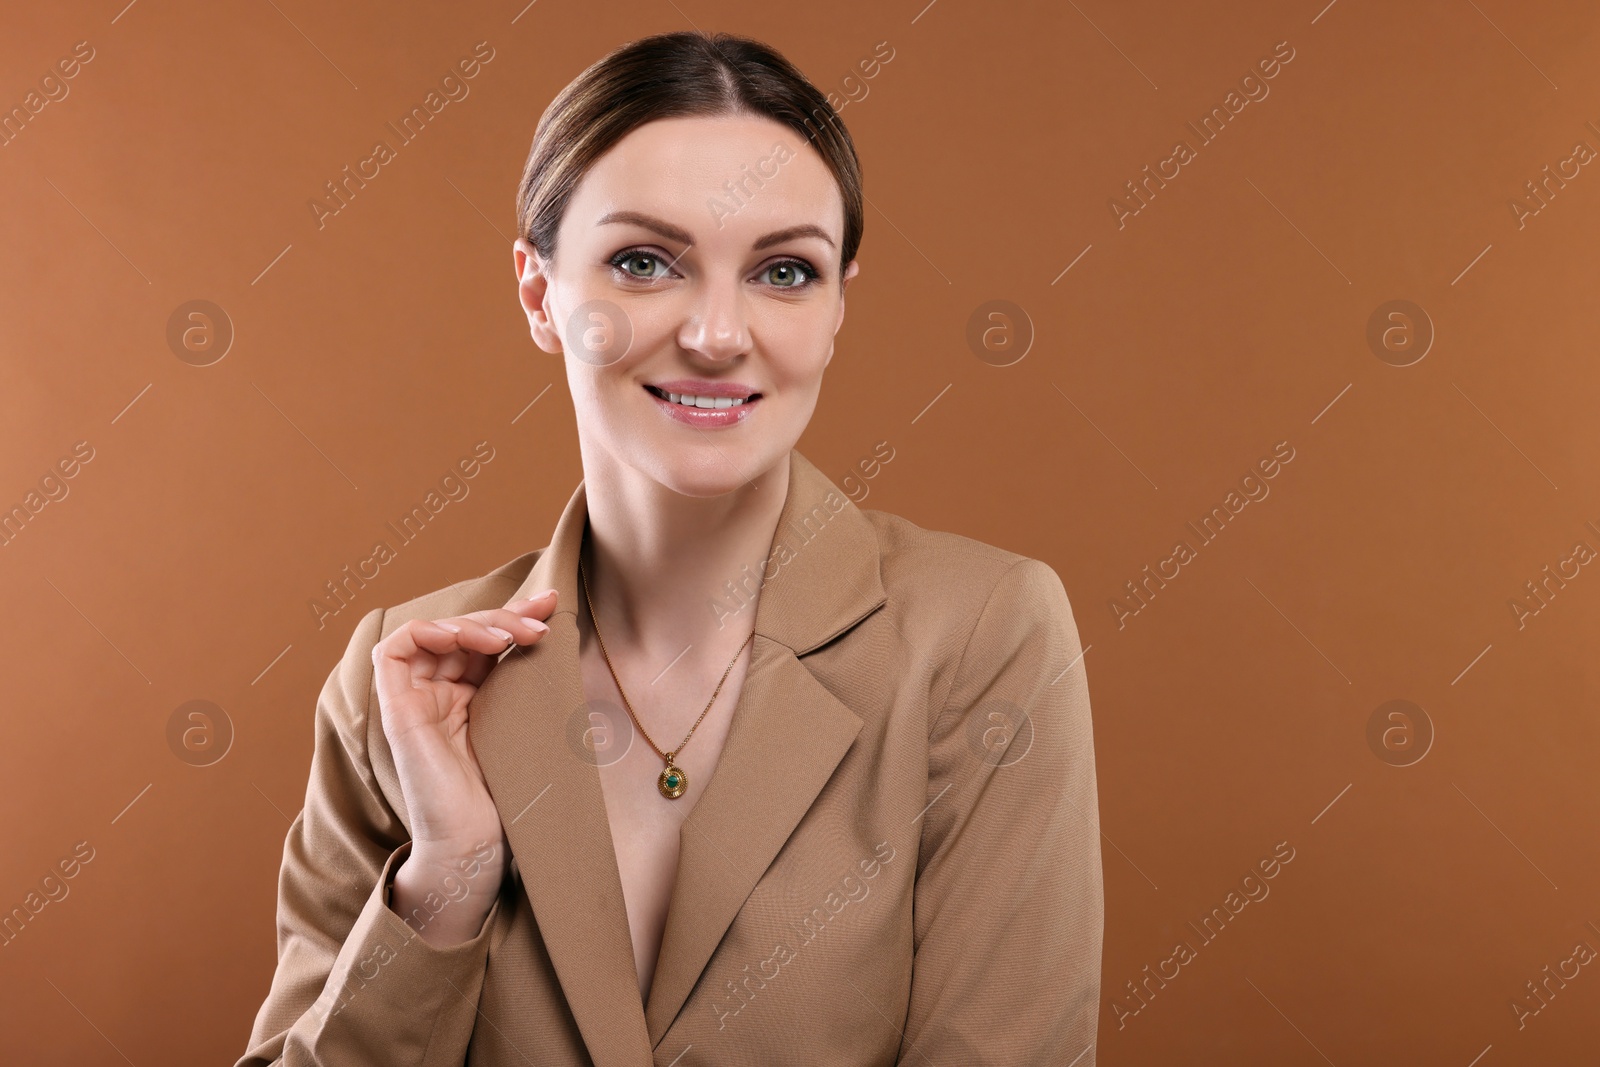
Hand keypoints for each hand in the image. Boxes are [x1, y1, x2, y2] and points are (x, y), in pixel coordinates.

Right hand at [371, 591, 556, 886]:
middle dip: (503, 617)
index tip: (554, 604)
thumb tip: (556, 632)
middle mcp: (440, 695)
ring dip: (472, 624)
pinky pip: (393, 651)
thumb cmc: (509, 796)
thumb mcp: (527, 722)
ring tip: (509, 638)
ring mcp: (416, 701)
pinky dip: (425, 632)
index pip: (488, 641)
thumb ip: (530, 681)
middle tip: (540, 627)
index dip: (516, 615)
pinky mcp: (397, 711)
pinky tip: (460, 638)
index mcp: (470, 698)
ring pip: (433, 633)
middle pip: (464, 632)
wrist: (479, 844)